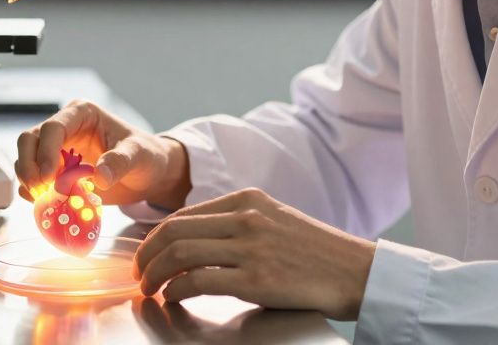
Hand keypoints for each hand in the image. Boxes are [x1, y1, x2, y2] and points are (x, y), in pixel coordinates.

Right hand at [14, 99, 190, 207]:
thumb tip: (100, 177)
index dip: (46, 151)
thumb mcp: (139, 155)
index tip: (49, 177)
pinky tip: (48, 204)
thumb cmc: (145, 156)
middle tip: (39, 190)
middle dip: (28, 165)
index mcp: (82, 114)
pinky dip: (34, 193)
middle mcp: (64, 129)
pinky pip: (34, 180)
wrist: (147, 175)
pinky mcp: (55, 172)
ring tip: (46, 199)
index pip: (53, 127)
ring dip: (29, 180)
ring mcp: (56, 150)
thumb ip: (120, 162)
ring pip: (26, 159)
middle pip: (29, 140)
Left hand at [132, 188, 377, 320]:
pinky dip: (176, 290)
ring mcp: (250, 248)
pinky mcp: (256, 280)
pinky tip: (173, 298)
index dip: (156, 235)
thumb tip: (195, 242)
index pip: (184, 214)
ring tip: (150, 289)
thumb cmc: (317, 252)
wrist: (357, 271)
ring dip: (156, 274)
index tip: (147, 253)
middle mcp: (246, 218)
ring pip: (180, 254)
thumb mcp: (275, 221)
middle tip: (140, 273)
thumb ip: (239, 224)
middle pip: (173, 231)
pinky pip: (199, 281)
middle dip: (147, 254)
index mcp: (248, 200)